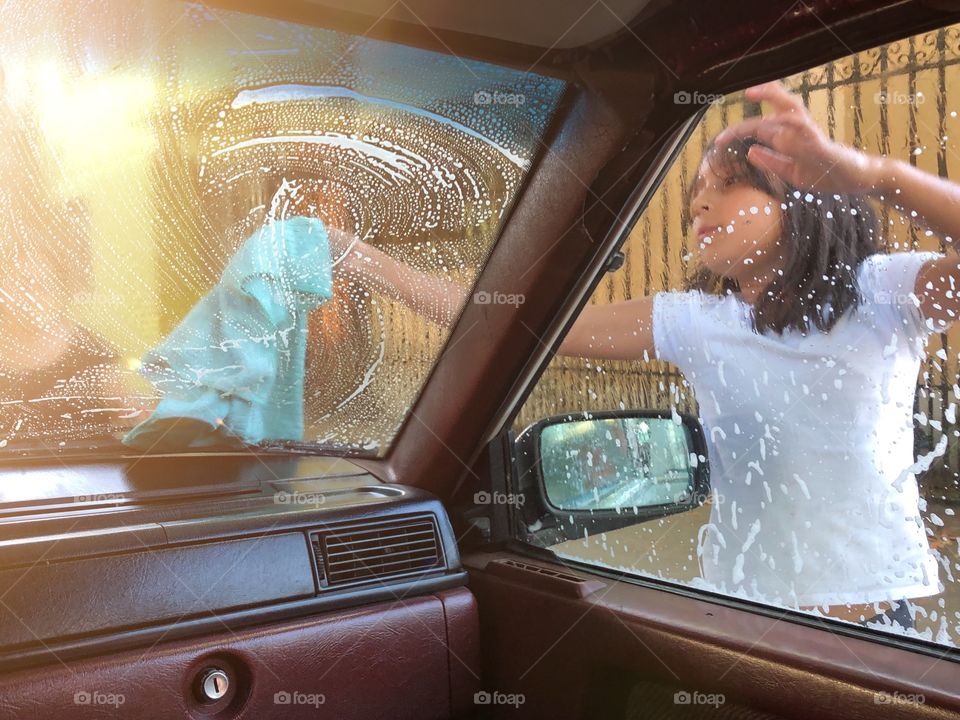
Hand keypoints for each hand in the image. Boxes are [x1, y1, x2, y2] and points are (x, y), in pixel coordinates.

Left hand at [714, 81, 879, 193]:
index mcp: (790, 138)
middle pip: (780, 105)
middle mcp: (799, 131)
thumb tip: (750, 152)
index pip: (763, 127)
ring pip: (791, 109)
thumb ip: (772, 162)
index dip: (740, 131)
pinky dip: (787, 122)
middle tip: (745, 91)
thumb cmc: (826, 175)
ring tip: (754, 92)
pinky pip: (803, 128)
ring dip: (773, 97)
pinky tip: (773, 120)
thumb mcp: (791, 172)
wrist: (857, 181)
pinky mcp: (820, 144)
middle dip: (763, 95)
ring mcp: (810, 135)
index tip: (719, 141)